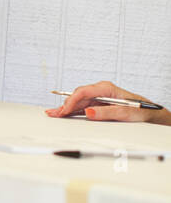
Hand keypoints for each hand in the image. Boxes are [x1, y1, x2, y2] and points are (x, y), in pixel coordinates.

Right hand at [46, 80, 169, 125]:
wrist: (149, 112)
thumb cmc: (140, 110)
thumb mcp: (124, 113)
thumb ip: (105, 113)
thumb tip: (89, 112)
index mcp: (106, 88)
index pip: (83, 91)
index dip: (71, 101)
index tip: (64, 111)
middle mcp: (101, 90)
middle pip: (78, 96)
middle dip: (65, 105)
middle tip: (53, 114)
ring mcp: (99, 96)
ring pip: (78, 101)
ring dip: (66, 108)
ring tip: (54, 114)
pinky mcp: (98, 103)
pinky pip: (82, 106)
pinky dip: (73, 110)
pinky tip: (63, 113)